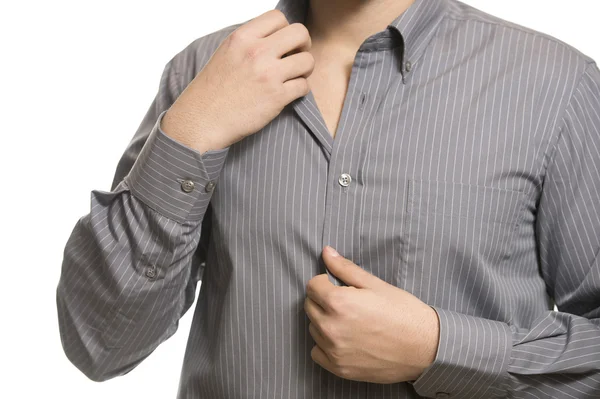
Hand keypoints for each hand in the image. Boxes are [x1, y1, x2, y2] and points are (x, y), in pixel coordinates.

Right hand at [161, 9, 314, 152]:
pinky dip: (300, 90)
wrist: (202, 121)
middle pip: (300, 33)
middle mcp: (256, 52)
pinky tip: (288, 94)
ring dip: (305, 70)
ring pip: (307, 60)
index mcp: (242, 37)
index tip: (282, 44)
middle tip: (296, 58)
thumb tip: (275, 37)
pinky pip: (304, 86)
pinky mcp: (276, 97)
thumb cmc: (212, 91)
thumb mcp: (226, 53)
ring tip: (294, 77)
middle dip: (303, 45)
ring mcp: (268, 74)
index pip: (278, 17)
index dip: (285, 30)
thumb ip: (250, 42)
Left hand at [304, 246, 439, 383]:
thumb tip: (326, 252)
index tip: (337, 286)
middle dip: (323, 301)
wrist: (425, 347)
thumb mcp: (375, 284)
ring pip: (313, 329)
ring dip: (324, 322)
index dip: (325, 282)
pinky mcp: (339, 368)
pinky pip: (317, 352)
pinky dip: (326, 345)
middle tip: (346, 303)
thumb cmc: (403, 312)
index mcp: (338, 303)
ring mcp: (333, 350)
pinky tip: (344, 340)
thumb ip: (345, 268)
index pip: (312, 286)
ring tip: (349, 321)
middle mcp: (330, 327)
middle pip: (310, 307)